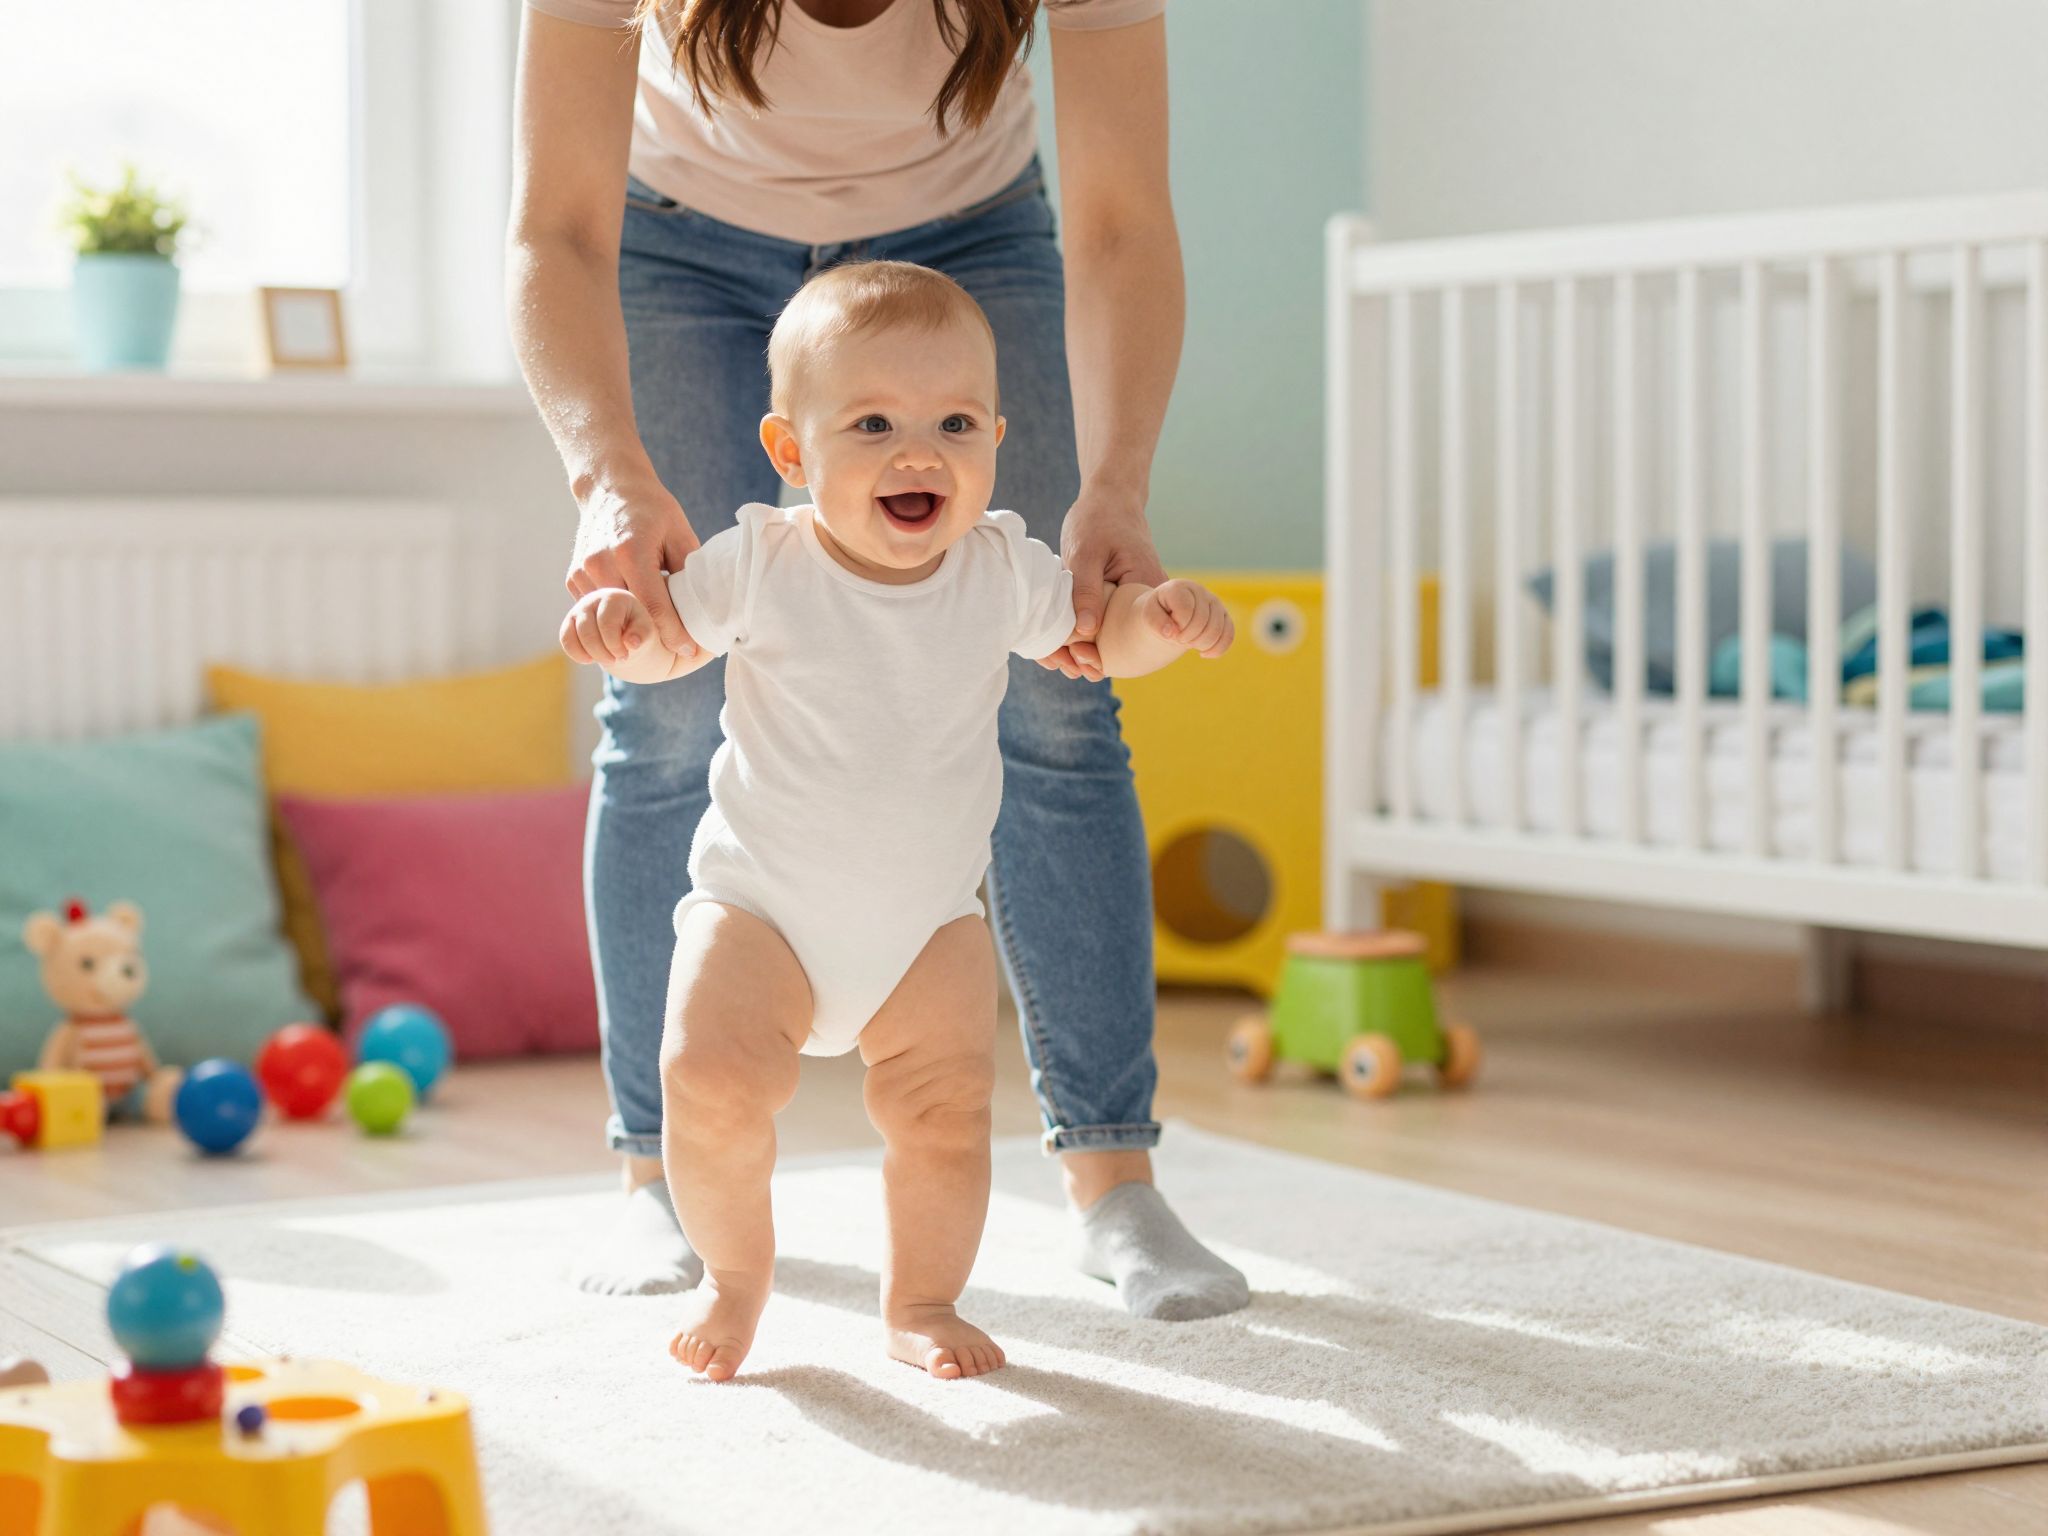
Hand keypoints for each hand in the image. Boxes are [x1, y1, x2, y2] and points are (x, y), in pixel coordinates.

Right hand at [561, 589, 654, 665]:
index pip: (606, 622)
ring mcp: (579, 609)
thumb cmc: (638, 629)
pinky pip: (566, 640)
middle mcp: (593, 598)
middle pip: (587, 630)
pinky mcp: (570, 621)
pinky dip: (577, 654)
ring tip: (608, 659)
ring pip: (573, 635)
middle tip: (617, 660)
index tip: (624, 655)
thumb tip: (631, 643)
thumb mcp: (646, 631)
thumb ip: (642, 634)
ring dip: (591, 654)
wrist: (627, 631)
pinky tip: (592, 659)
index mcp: (615, 597)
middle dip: (602, 652)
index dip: (613, 644)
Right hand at [567, 472, 700, 657]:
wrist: (610, 488)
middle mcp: (600, 564)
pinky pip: (595, 610)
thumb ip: (689, 571)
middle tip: (671, 648)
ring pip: (608, 619)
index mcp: (630, 552)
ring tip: (650, 635)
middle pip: (627, 618)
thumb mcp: (679, 534)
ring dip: (628, 628)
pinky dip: (612, 617)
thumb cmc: (652, 510)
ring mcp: (582, 572)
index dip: (672, 634)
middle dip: (650, 636)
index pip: (653, 608)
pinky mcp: (573, 578)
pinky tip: (630, 616)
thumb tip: (704, 610)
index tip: (688, 652)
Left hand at [1038, 488, 1167, 681]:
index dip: (1101, 655)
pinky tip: (1062, 644)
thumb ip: (1086, 591)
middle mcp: (1150, 603)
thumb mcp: (1086, 552)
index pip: (1131, 638)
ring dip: (1086, 651)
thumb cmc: (1098, 519)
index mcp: (1148, 590)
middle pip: (1123, 646)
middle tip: (1058, 663)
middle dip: (1091, 659)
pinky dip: (1087, 636)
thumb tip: (1085, 632)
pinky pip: (1109, 626)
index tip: (1071, 656)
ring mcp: (1138, 604)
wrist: (1111, 498)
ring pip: (1114, 639)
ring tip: (1055, 658)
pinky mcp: (1125, 603)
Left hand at [1140, 579, 1233, 657]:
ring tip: (1189, 644)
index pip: (1186, 611)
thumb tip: (1172, 633)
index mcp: (1180, 587)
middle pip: (1203, 622)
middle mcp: (1200, 591)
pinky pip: (1229, 636)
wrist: (1167, 613)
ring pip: (1217, 630)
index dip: (1178, 629)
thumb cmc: (1157, 613)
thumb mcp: (1148, 615)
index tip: (1169, 632)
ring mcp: (1215, 603)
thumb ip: (1155, 622)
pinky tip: (1204, 654)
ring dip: (1201, 645)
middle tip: (1178, 640)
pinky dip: (1217, 650)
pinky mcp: (1224, 616)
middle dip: (1188, 639)